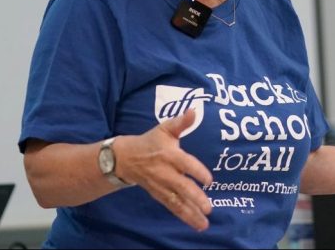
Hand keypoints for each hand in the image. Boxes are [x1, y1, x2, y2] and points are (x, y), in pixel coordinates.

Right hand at [114, 110, 213, 230]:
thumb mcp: (165, 129)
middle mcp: (166, 172)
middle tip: (209, 208)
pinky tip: (196, 224)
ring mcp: (161, 186)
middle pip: (181, 187)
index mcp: (169, 155)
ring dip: (191, 214)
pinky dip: (184, 216)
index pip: (185, 164)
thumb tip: (194, 110)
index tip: (209, 181)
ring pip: (177, 201)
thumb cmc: (151, 142)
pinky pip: (172, 207)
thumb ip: (181, 122)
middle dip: (195, 198)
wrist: (125, 158)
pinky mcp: (159, 195)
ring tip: (204, 224)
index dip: (196, 172)